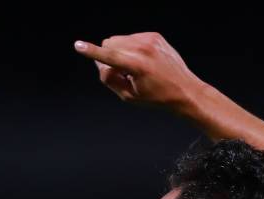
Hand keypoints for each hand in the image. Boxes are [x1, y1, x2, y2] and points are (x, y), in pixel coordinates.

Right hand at [74, 32, 203, 108]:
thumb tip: (100, 63)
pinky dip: (131, 49)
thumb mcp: (129, 96)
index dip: (91, 51)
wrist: (185, 90)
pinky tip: (143, 62)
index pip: (108, 56)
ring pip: (119, 39)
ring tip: (135, 68)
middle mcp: (144, 48)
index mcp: (137, 65)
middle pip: (110, 43)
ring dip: (120, 52)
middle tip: (121, 73)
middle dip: (109, 56)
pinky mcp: (155, 36)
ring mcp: (150, 39)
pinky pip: (132, 38)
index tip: (78, 45)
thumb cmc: (158, 97)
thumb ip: (110, 79)